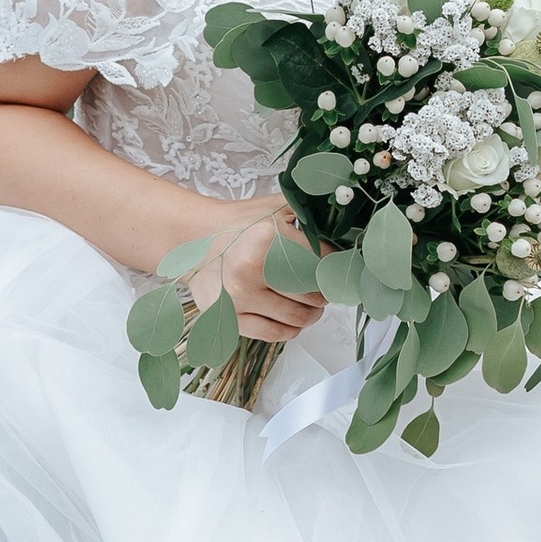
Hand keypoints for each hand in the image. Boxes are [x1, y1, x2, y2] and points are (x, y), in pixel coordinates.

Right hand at [188, 200, 328, 342]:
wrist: (194, 238)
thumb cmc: (239, 225)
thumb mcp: (276, 207)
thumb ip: (310, 212)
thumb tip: (346, 226)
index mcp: (268, 237)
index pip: (323, 261)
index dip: (335, 266)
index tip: (338, 269)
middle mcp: (252, 268)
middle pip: (313, 292)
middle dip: (324, 293)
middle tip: (323, 288)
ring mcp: (239, 296)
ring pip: (298, 317)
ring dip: (312, 314)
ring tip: (310, 305)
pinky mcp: (229, 316)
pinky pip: (274, 334)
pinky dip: (291, 330)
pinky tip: (292, 319)